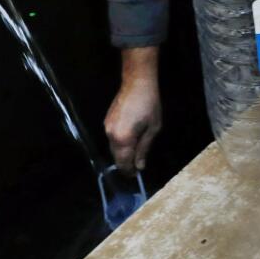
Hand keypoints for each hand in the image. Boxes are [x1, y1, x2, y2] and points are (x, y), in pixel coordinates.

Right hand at [105, 46, 162, 170]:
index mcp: (123, 139)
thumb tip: (139, 166)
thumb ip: (144, 148)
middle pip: (116, 157)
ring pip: (113, 148)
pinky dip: (119, 144)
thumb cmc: (149, 105)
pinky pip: (112, 138)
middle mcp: (111, 135)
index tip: (136, 176)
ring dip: (122, 154)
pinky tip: (129, 143)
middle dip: (125, 164)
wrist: (137, 83)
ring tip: (134, 157)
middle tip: (136, 169)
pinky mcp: (107, 121)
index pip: (123, 162)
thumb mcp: (152, 128)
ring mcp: (107, 127)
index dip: (129, 171)